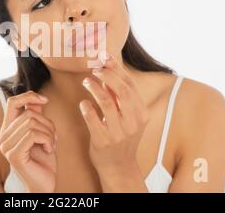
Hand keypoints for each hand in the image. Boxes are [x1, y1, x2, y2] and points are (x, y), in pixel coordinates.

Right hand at [0, 90, 57, 192]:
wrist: (45, 183)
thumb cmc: (44, 160)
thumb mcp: (42, 133)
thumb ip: (37, 117)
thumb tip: (36, 98)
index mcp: (8, 129)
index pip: (12, 102)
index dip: (28, 96)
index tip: (45, 99)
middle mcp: (3, 137)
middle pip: (29, 113)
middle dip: (47, 123)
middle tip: (53, 137)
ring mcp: (6, 146)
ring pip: (32, 123)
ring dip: (49, 133)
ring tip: (51, 144)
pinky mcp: (14, 154)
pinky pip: (34, 135)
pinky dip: (48, 140)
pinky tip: (50, 150)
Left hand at [79, 52, 149, 178]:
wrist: (118, 166)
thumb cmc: (121, 136)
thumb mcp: (126, 115)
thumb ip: (117, 94)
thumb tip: (106, 70)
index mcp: (141, 113)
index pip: (130, 85)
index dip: (116, 68)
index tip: (104, 57)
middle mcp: (133, 122)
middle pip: (122, 91)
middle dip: (107, 75)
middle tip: (94, 69)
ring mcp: (119, 133)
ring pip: (106, 102)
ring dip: (94, 88)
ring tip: (86, 82)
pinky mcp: (103, 141)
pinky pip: (92, 119)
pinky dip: (86, 107)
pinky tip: (83, 103)